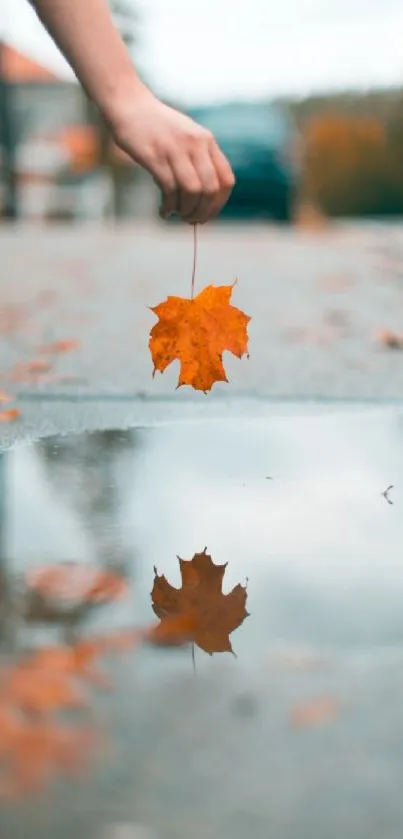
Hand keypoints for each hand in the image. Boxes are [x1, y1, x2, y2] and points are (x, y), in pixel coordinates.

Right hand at [111, 90, 234, 223]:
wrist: (128, 105)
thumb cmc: (157, 126)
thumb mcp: (187, 136)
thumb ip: (199, 159)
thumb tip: (205, 197)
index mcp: (206, 141)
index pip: (226, 180)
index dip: (219, 204)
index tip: (207, 214)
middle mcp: (195, 144)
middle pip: (210, 189)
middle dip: (202, 212)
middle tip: (190, 220)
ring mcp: (175, 149)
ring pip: (192, 191)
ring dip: (186, 210)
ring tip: (176, 214)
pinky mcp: (155, 156)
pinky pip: (169, 189)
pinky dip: (168, 206)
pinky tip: (163, 211)